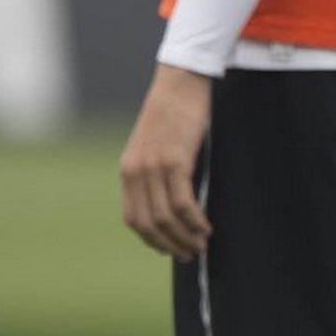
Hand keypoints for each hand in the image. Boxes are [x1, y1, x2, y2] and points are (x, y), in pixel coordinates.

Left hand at [119, 64, 213, 259]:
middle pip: (149, 224)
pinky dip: (194, 220)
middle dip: (170, 245)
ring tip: (202, 245)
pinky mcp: (175, 160)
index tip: (171, 249)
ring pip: (165, 217)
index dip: (152, 240)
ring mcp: (154, 167)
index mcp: (128, 171)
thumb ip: (158, 171)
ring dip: (185, 237)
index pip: (134, 219)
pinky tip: (206, 227)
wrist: (181, 81)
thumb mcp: (157, 144)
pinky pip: (182, 202)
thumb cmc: (175, 111)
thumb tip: (174, 201)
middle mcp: (136, 172)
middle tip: (191, 255)